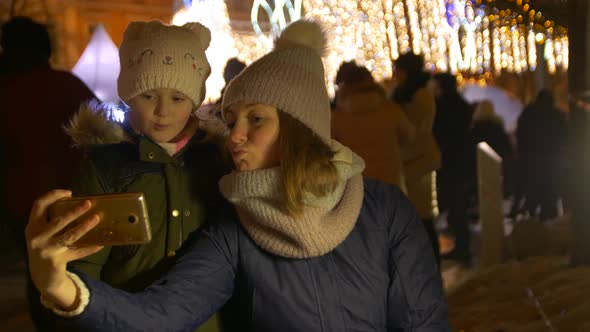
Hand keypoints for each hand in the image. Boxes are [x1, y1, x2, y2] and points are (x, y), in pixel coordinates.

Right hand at [25, 190, 102, 304]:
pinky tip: (101, 243)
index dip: (53, 196)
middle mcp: (37, 237)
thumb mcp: (43, 233)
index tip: (69, 193)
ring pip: (69, 236)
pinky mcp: (57, 262)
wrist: (41, 276)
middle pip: (58, 221)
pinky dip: (89, 248)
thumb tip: (81, 205)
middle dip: (74, 211)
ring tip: (96, 218)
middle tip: (89, 203)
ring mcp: (47, 250)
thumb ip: (53, 221)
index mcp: (32, 226)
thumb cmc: (46, 247)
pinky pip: (77, 253)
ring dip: (84, 227)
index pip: (39, 205)